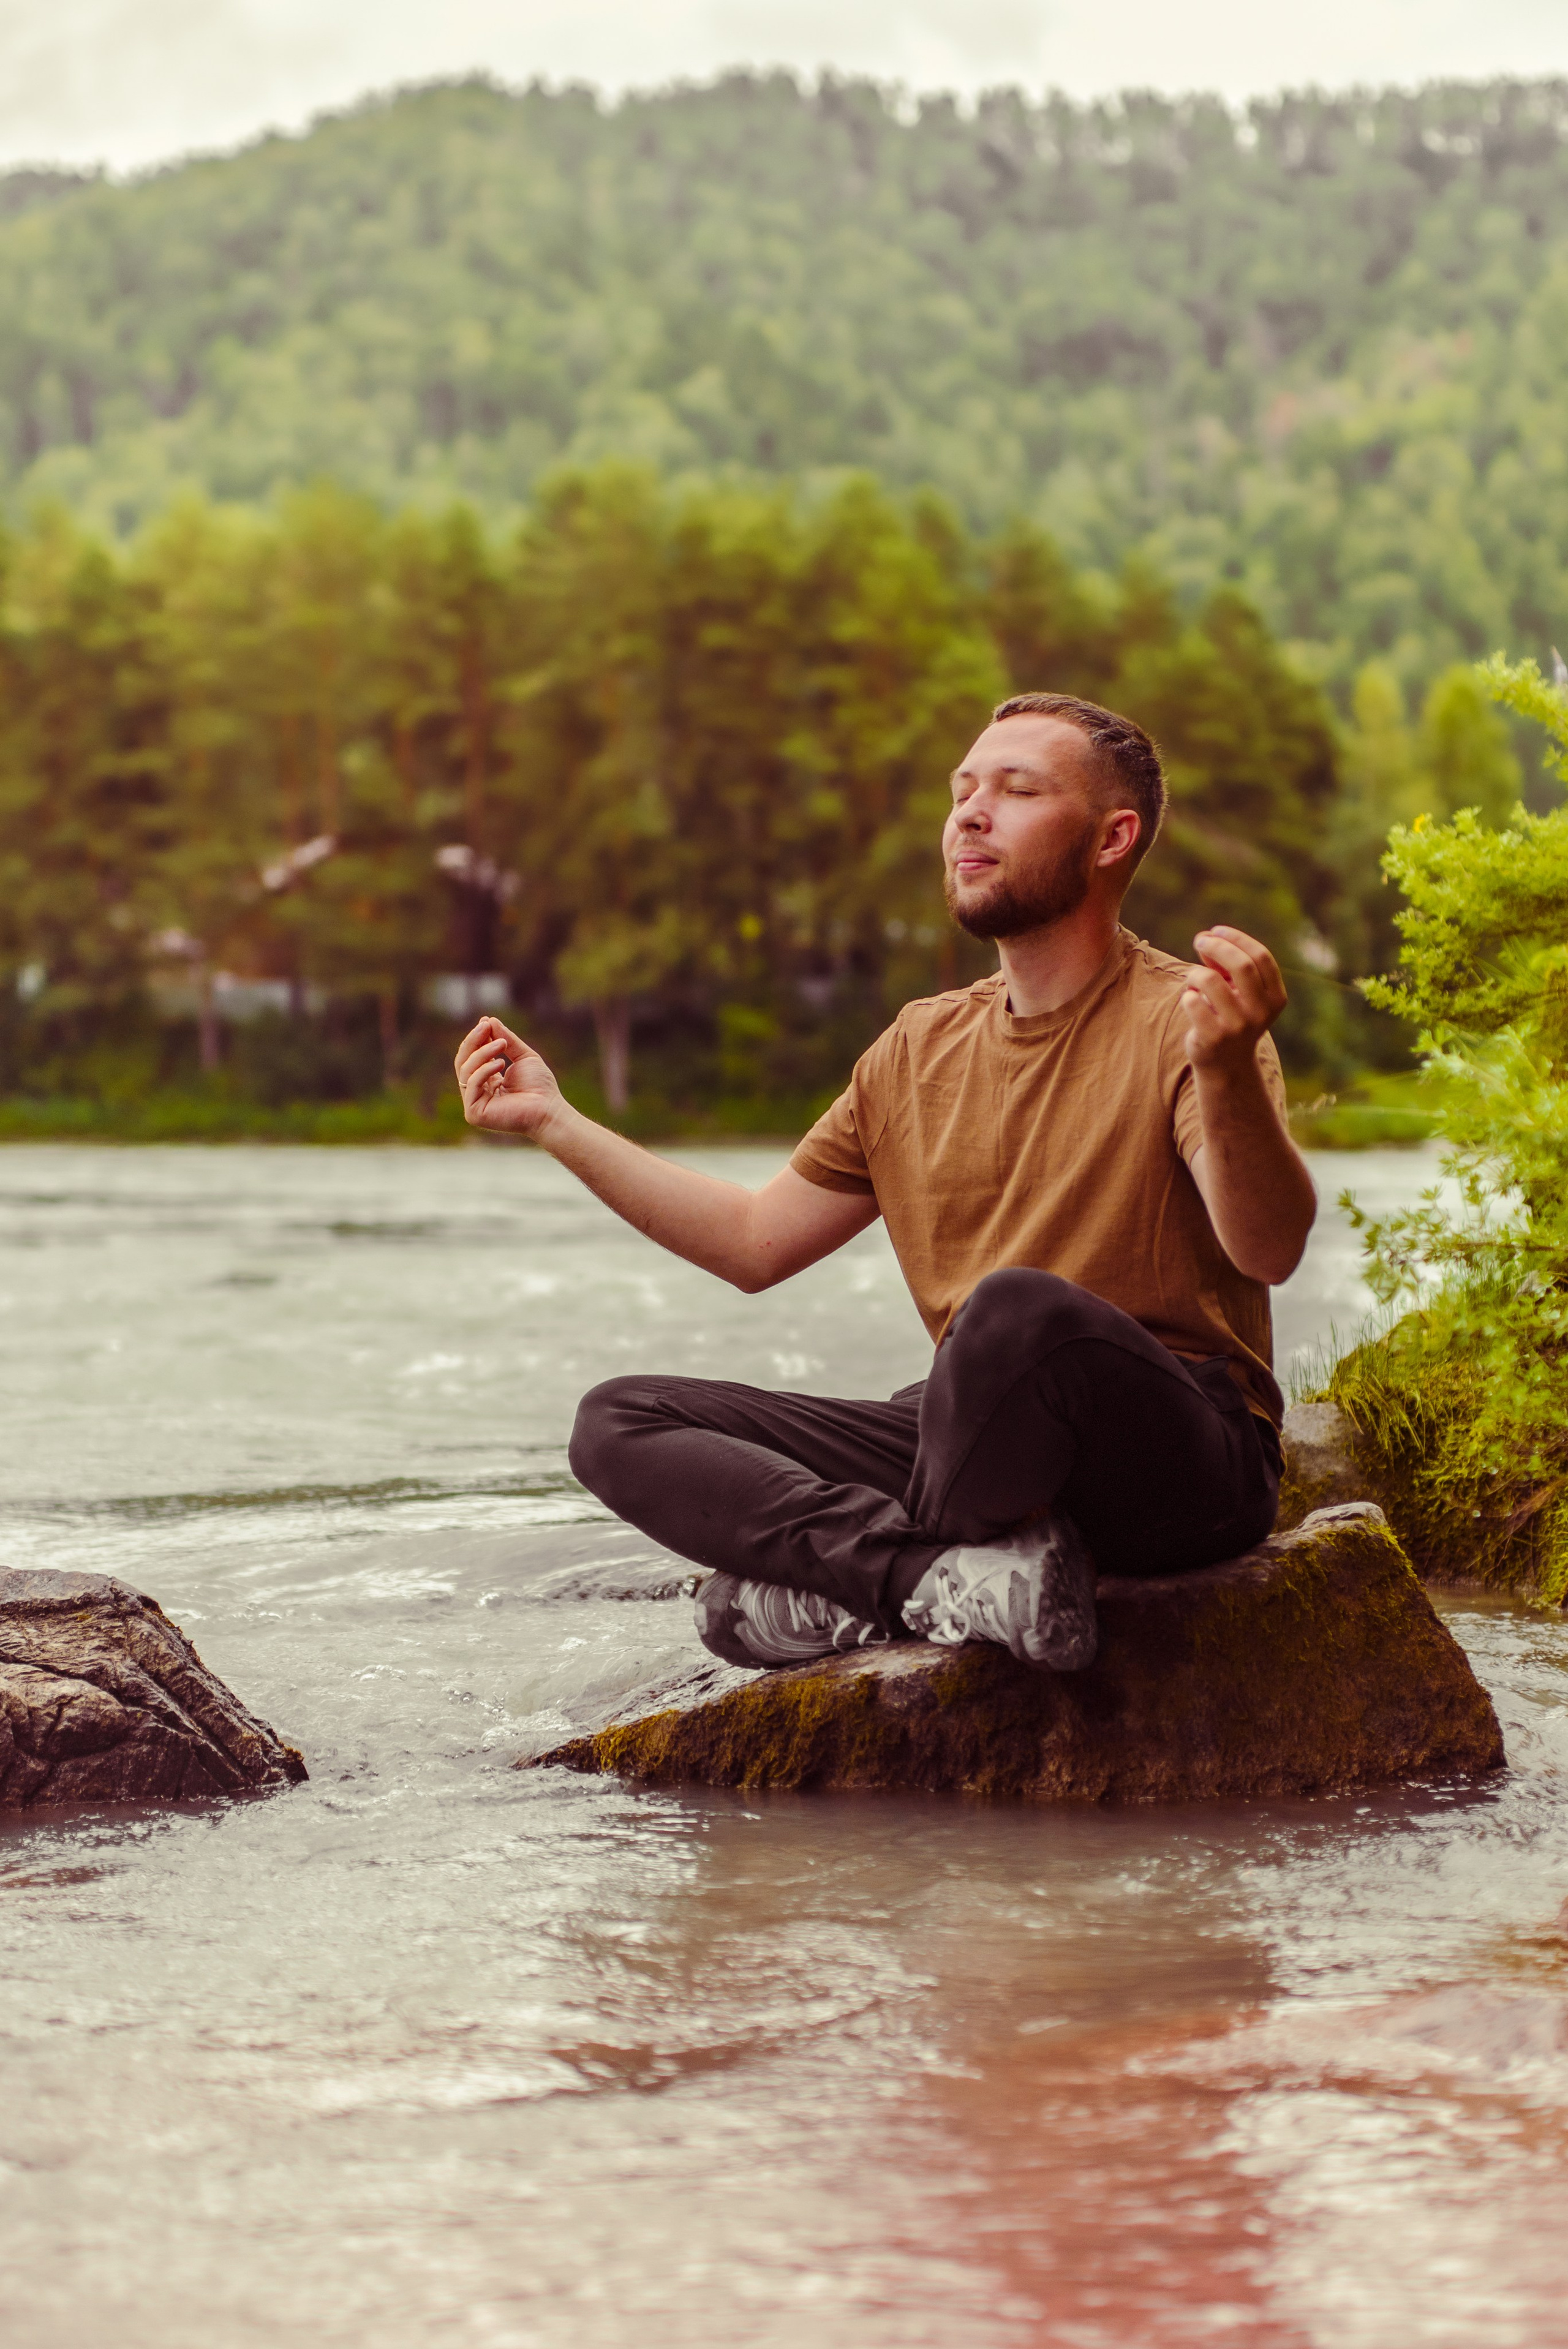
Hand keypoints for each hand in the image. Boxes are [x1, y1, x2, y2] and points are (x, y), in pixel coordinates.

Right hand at [454, 1016, 564, 1137]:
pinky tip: (500, 1063)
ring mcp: (474, 1103)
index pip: (472, 1057)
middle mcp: (477, 1092)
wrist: (548, 1109)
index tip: (485, 1022)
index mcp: (486, 1081)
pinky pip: (471, 1084)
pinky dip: (484, 1070)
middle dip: (474, 1041)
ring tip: (501, 1044)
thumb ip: (506, 1039)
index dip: (476, 1039)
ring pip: (466, 1071)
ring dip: (482, 1053)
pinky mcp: (474, 1113)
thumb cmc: (540, 1086)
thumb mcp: (522, 1056)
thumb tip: (489, 1020)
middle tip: (486, 1026)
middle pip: (463, 1062)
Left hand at [1182, 927, 1286, 1076]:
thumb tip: (1207, 939)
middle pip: (1241, 965)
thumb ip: (1226, 965)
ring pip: (1209, 980)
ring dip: (1196, 974)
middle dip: (1216, 946)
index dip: (1236, 938)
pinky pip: (1192, 1001)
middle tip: (1199, 941)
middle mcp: (1261, 1012)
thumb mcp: (1238, 991)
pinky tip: (1191, 1003)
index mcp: (1275, 998)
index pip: (1261, 957)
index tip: (1216, 931)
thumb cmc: (1231, 1016)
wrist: (1226, 1064)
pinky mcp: (1213, 1037)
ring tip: (1194, 982)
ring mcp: (1238, 1027)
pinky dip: (1187, 996)